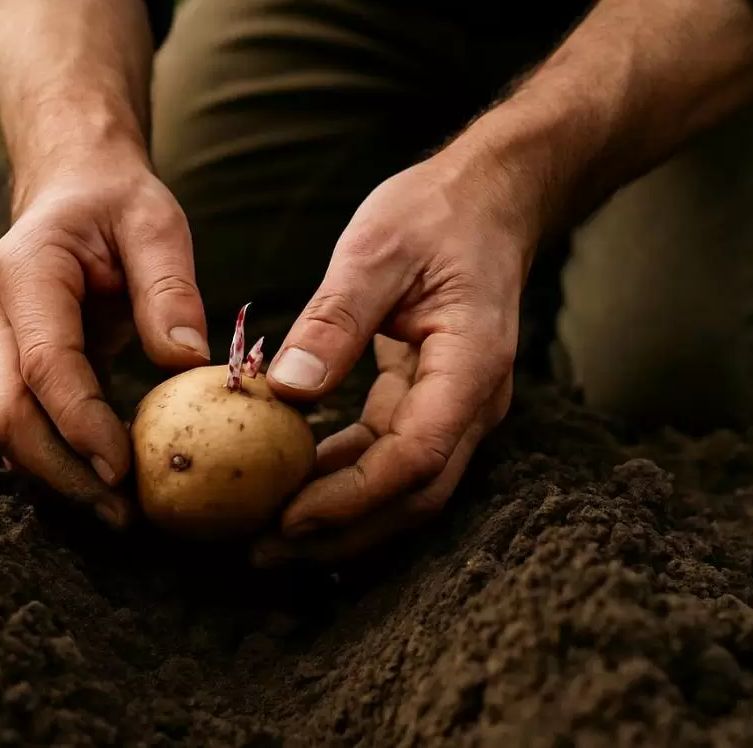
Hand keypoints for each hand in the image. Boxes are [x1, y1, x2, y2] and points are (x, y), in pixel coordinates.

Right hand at [0, 150, 210, 527]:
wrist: (73, 185)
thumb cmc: (117, 200)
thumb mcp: (156, 223)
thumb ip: (169, 290)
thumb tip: (186, 364)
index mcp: (26, 273)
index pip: (45, 366)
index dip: (81, 425)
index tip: (127, 470)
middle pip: (9, 415)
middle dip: (64, 473)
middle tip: (125, 514)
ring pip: (8, 429)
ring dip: (58, 476)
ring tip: (121, 512)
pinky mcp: (13, 364)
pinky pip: (26, 421)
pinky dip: (60, 457)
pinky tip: (105, 483)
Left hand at [253, 150, 530, 565]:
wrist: (487, 202)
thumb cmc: (435, 216)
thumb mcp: (376, 251)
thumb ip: (335, 321)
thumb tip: (288, 392)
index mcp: (470, 364)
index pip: (416, 455)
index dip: (353, 496)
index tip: (288, 517)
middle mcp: (472, 400)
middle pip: (414, 494)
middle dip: (341, 530)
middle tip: (265, 550)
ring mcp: (456, 406)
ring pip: (402, 487)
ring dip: (340, 516)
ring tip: (268, 534)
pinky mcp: (430, 402)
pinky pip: (388, 457)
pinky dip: (343, 478)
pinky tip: (292, 486)